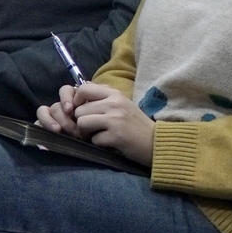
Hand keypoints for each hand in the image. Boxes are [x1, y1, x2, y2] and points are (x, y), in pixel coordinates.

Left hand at [36, 83, 155, 168]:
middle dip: (81, 122)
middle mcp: (114, 103)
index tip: (82, 111)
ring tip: (98, 135)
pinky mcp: (116, 135)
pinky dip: (98, 144)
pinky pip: (93, 139)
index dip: (76, 101)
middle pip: (79, 110)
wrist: (155, 141)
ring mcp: (115, 119)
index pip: (84, 89)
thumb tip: (80, 88)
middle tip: (91, 129)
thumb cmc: (135, 124)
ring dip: (86, 133)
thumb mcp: (121, 103)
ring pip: (82, 123)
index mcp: (115, 94)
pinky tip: (109, 143)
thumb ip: (103, 96)